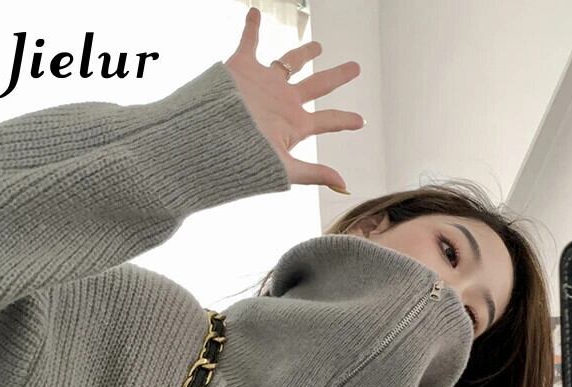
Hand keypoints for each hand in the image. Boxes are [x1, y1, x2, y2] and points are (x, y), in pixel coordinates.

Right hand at [224, 6, 362, 190]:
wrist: (210, 138)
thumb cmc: (244, 157)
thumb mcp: (283, 167)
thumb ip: (313, 173)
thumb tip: (344, 184)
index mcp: (294, 124)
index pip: (327, 120)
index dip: (345, 120)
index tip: (361, 121)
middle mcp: (283, 102)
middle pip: (318, 85)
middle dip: (337, 76)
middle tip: (355, 68)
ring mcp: (265, 84)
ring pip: (290, 62)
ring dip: (304, 52)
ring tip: (318, 46)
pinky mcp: (243, 68)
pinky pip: (249, 42)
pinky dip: (251, 27)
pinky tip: (254, 12)